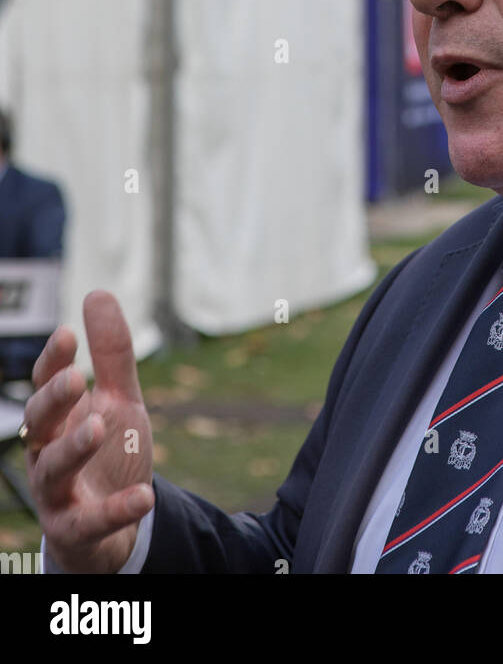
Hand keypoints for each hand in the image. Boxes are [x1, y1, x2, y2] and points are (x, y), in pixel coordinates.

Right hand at [23, 290, 154, 573]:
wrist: (113, 524)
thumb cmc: (109, 453)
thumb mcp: (119, 400)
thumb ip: (111, 354)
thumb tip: (96, 292)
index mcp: (58, 418)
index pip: (46, 385)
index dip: (53, 361)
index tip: (67, 333)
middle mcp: (48, 452)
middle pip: (40, 423)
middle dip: (54, 400)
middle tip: (75, 379)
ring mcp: (57, 493)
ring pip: (54, 470)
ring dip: (74, 448)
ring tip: (99, 426)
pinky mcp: (76, 529)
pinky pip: (92, 522)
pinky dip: (117, 509)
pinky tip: (144, 496)